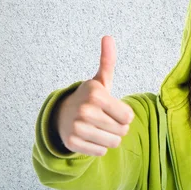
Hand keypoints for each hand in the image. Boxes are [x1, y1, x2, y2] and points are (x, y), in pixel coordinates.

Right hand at [56, 35, 134, 156]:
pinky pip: (101, 152)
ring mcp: (77, 127)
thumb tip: (108, 37)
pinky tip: (89, 137)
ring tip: (98, 128)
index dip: (124, 115)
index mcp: (96, 94)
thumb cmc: (89, 98)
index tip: (111, 109)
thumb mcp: (100, 81)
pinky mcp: (73, 143)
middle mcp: (85, 110)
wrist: (62, 115)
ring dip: (110, 138)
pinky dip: (98, 147)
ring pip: (113, 143)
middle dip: (118, 128)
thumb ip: (107, 61)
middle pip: (122, 131)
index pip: (128, 117)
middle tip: (104, 119)